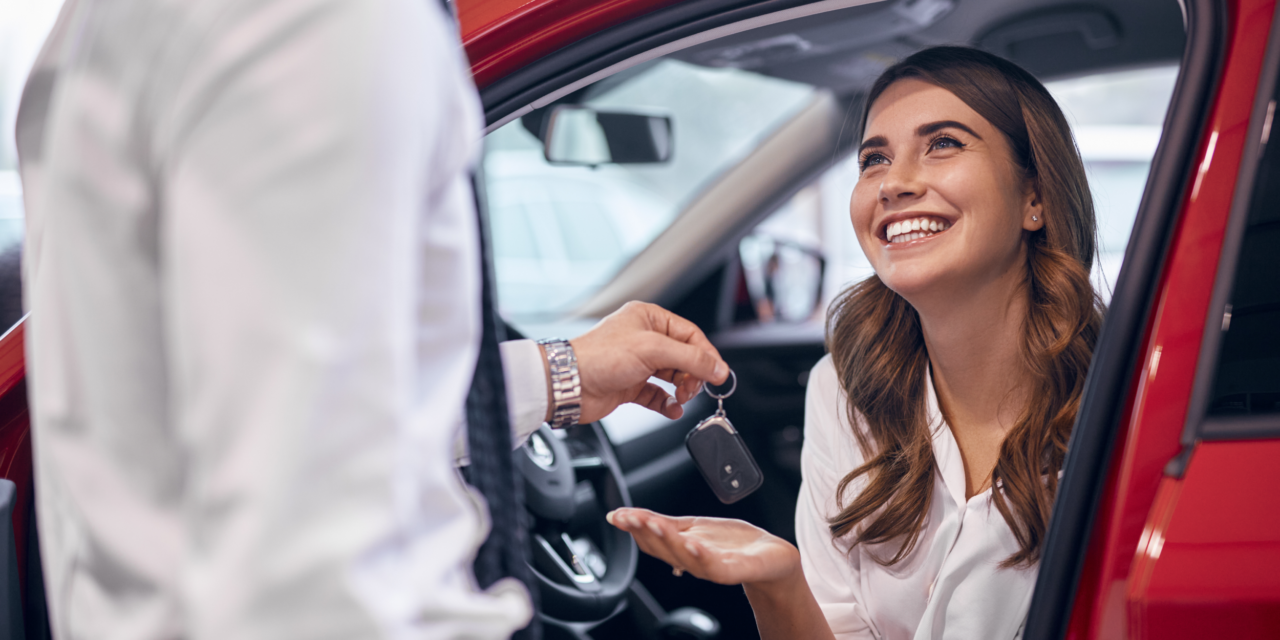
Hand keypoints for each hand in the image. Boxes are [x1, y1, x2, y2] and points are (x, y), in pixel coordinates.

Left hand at [565, 301, 728, 423]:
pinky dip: (668, 403)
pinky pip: (658, 394)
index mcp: (648, 318)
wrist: (567, 385)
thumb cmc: (598, 357)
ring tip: (682, 397)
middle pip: (684, 356)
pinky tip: (672, 409)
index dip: (707, 355)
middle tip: (695, 388)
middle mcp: (643, 338)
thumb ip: (690, 359)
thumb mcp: (653, 350)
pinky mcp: (629, 385)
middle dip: (693, 374)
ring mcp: (636, 363)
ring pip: (673, 376)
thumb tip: (718, 367)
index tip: (719, 374)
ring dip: (682, 389)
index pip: (690, 334)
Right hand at [606, 507, 800, 586]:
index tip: (617, 515)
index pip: (651, 541)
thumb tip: (626, 515)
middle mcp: (692, 562)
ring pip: (683, 557)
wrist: (770, 557)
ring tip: (653, 524)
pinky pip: (713, 566)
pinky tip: (691, 542)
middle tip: (630, 517)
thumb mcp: (691, 527)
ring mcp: (712, 568)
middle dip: (644, 532)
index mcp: (680, 551)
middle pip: (662, 550)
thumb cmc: (732, 543)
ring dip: (667, 540)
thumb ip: (662, 523)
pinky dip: (700, 554)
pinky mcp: (734, 571)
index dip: (632, 527)